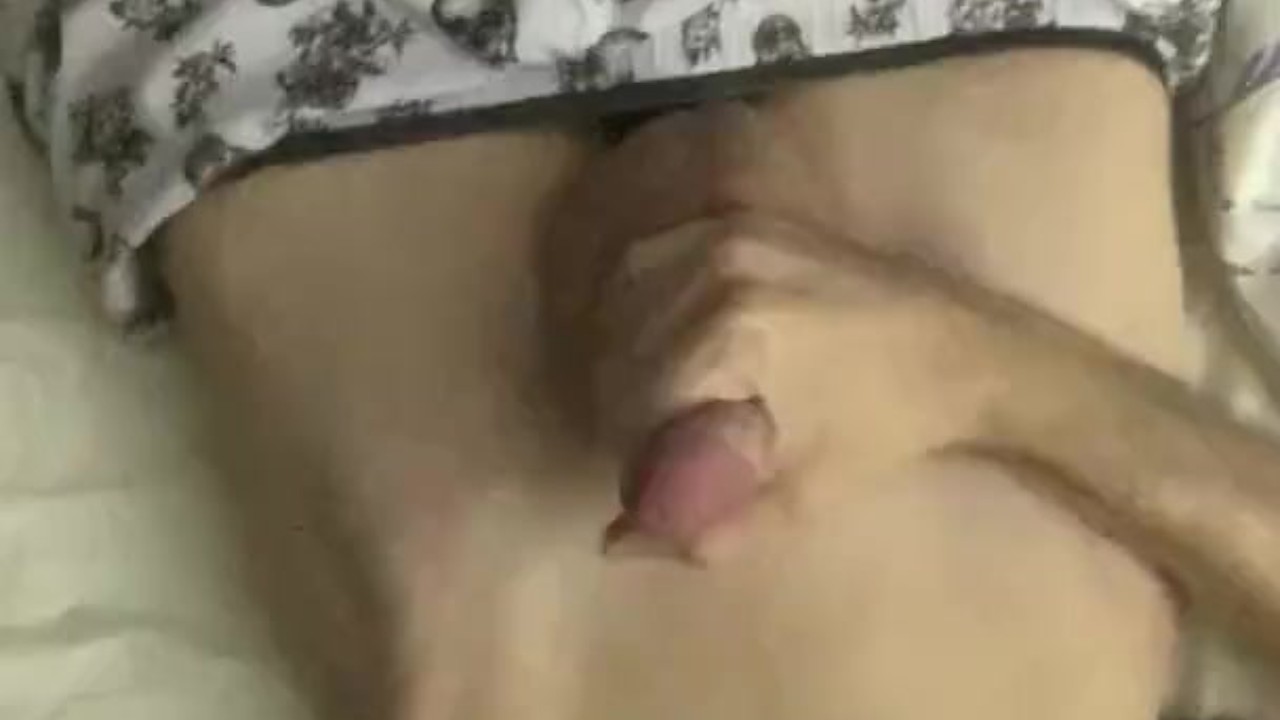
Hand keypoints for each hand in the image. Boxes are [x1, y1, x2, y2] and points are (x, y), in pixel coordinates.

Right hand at [580, 212, 998, 562]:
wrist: (962, 349)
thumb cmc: (887, 425)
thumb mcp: (804, 490)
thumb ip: (710, 521)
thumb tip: (616, 546)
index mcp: (734, 330)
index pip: (633, 396)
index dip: (634, 450)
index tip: (655, 479)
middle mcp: (717, 266)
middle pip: (621, 346)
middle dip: (624, 404)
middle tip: (655, 443)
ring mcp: (726, 230)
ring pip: (623, 298)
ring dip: (624, 351)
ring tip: (656, 394)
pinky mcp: (739, 218)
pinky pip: (651, 259)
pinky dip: (639, 301)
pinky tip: (661, 338)